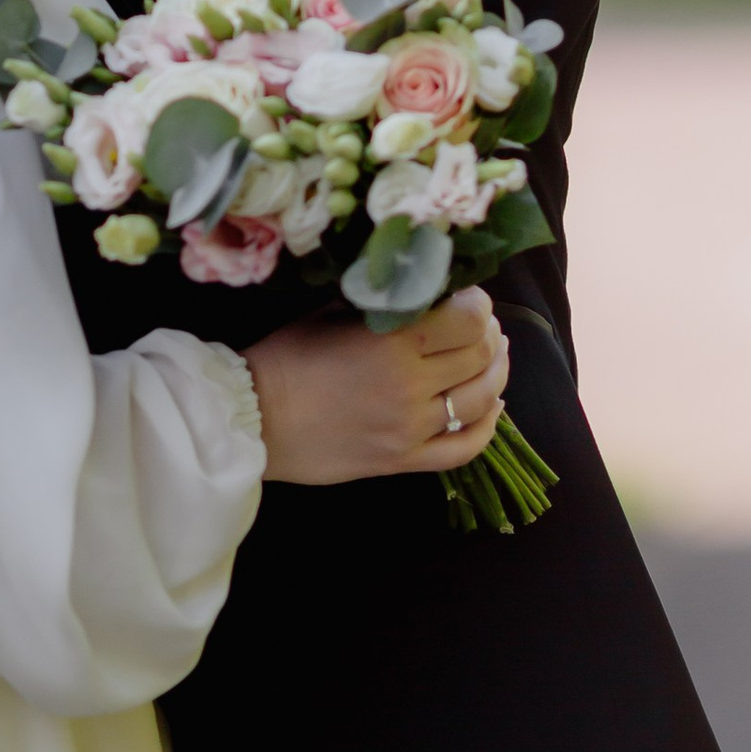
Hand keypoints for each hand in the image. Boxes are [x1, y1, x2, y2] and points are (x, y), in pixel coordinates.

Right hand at [246, 287, 510, 486]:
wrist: (254, 420)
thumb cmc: (287, 357)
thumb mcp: (332, 312)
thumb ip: (383, 303)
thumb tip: (425, 289)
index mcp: (392, 343)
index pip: (467, 319)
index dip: (478, 303)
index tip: (469, 295)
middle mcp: (410, 387)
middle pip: (479, 356)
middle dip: (488, 334)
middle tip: (479, 324)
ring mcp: (410, 429)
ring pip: (480, 400)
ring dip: (495, 373)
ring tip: (491, 357)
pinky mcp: (404, 462)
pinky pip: (463, 448)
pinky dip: (488, 426)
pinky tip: (491, 406)